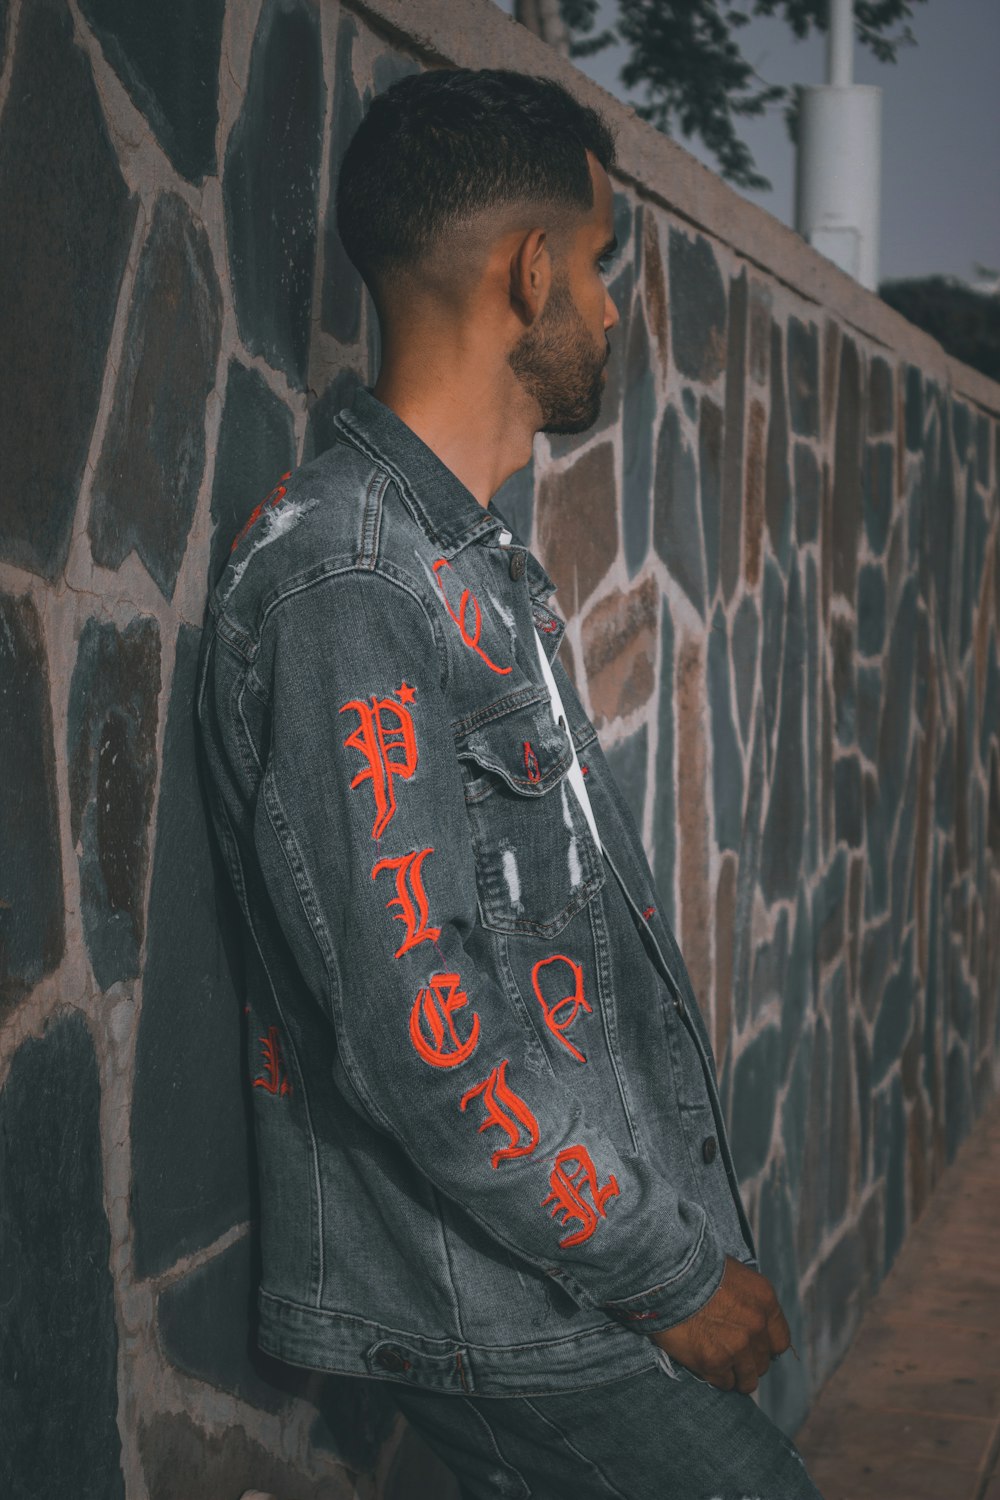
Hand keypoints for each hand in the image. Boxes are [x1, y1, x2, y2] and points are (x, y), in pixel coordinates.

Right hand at [651, 1255, 790, 1393]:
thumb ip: (748, 1301)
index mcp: (765, 1302)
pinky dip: (714, 1376)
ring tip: (718, 1364)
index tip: (753, 1347)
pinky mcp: (714, 1362)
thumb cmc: (696, 1269)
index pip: (780, 1341)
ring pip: (747, 1380)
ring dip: (734, 1375)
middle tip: (730, 1354)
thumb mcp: (734, 1275)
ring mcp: (737, 1347)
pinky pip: (723, 1383)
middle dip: (748, 1361)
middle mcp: (757, 1326)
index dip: (765, 1347)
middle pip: (763, 1363)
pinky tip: (702, 1361)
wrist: (668, 1274)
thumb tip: (749, 1320)